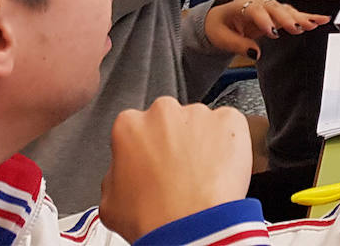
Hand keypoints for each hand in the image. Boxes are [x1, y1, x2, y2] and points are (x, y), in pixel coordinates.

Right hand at [100, 98, 251, 241]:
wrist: (189, 226)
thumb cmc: (152, 217)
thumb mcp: (109, 201)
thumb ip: (115, 173)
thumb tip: (124, 171)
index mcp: (129, 126)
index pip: (136, 127)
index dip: (144, 148)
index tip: (151, 162)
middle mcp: (164, 112)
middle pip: (169, 120)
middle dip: (173, 140)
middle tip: (177, 170)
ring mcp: (199, 114)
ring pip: (200, 123)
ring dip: (201, 142)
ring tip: (201, 174)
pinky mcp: (230, 120)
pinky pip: (230, 126)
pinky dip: (228, 143)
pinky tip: (220, 168)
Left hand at [204, 0, 330, 55]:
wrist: (220, 19)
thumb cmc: (219, 26)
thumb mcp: (222, 38)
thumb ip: (238, 45)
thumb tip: (255, 53)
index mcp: (241, 6)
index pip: (255, 11)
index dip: (264, 21)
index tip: (272, 32)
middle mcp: (257, 3)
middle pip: (275, 8)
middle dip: (287, 18)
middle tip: (297, 27)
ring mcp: (268, 7)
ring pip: (286, 10)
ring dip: (300, 17)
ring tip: (313, 23)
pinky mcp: (276, 13)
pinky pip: (293, 14)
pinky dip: (307, 17)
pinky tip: (320, 20)